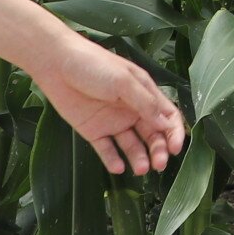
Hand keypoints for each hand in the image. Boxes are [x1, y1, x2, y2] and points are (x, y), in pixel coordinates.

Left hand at [35, 33, 185, 175]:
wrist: (57, 65)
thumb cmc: (94, 65)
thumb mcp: (124, 81)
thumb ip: (145, 103)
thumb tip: (166, 124)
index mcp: (144, 93)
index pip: (167, 116)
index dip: (174, 132)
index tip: (176, 149)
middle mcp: (132, 110)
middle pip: (152, 134)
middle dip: (159, 150)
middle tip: (158, 164)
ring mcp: (113, 122)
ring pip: (132, 145)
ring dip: (139, 157)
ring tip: (140, 169)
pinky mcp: (94, 131)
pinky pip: (107, 149)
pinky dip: (113, 160)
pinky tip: (118, 168)